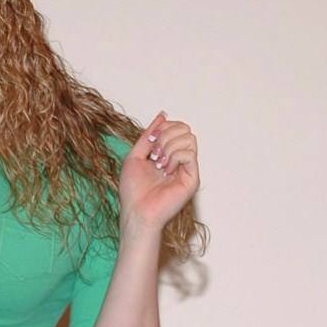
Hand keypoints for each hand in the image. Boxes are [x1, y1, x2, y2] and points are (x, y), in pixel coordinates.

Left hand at [118, 111, 199, 232]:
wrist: (136, 211)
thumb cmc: (134, 190)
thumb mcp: (135, 155)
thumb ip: (148, 135)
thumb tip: (162, 115)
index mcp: (168, 154)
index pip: (176, 127)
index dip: (163, 127)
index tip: (149, 140)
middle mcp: (180, 160)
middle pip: (185, 128)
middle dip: (166, 135)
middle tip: (154, 153)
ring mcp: (187, 169)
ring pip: (189, 138)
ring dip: (169, 146)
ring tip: (159, 163)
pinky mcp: (192, 178)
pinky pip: (189, 153)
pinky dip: (175, 156)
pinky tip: (166, 169)